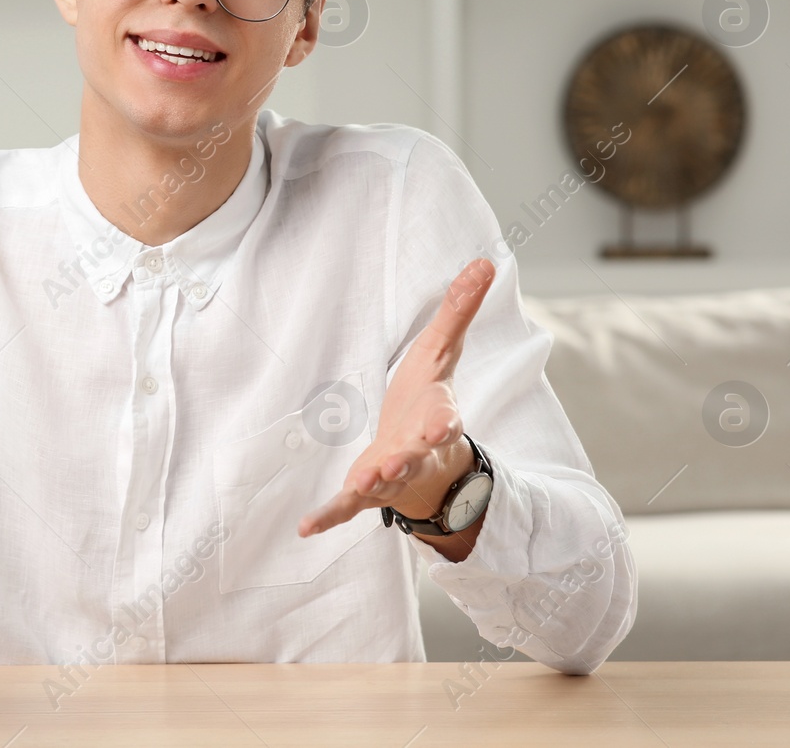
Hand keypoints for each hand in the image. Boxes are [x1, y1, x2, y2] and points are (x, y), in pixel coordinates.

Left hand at [298, 258, 493, 537]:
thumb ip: (458, 311)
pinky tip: (305, 528)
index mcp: (436, 417)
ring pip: (383, 481)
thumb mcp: (441, 352)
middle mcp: (416, 450)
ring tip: (360, 483)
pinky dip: (328, 517)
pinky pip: (346, 508)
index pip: (443, 419)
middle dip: (407, 456)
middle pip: (414, 454)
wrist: (424, 459)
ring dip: (372, 482)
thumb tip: (484, 260)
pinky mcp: (365, 492)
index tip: (440, 426)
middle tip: (399, 458)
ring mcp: (390, 474)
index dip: (441, 422)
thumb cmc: (428, 401)